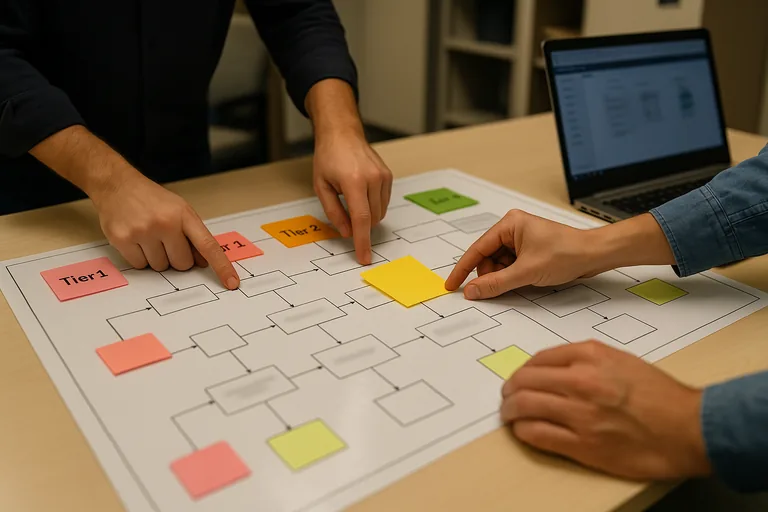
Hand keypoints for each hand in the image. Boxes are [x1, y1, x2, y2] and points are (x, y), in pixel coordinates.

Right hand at [91, 170, 238, 288]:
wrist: (117, 184)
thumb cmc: (152, 199)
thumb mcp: (180, 210)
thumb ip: (194, 235)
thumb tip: (204, 263)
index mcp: (183, 215)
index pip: (208, 246)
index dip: (222, 267)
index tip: (232, 283)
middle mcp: (165, 223)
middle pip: (182, 264)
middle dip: (177, 258)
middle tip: (166, 240)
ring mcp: (142, 231)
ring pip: (160, 267)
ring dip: (157, 258)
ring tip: (149, 236)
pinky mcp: (122, 239)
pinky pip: (140, 266)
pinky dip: (140, 258)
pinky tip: (136, 239)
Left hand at [313, 132, 392, 264]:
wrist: (342, 134)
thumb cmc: (328, 158)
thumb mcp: (321, 186)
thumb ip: (334, 212)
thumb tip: (347, 232)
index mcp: (353, 181)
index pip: (361, 219)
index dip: (362, 241)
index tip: (364, 257)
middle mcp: (372, 179)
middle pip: (372, 218)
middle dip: (360, 226)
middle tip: (345, 217)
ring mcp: (383, 177)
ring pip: (380, 213)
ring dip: (367, 216)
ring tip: (351, 198)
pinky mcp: (388, 176)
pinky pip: (383, 202)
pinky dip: (373, 206)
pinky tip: (361, 194)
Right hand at [446, 210, 599, 298]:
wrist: (594, 255)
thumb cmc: (566, 253)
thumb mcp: (526, 272)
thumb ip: (495, 283)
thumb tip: (472, 291)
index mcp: (509, 224)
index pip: (477, 249)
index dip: (463, 269)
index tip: (452, 285)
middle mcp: (512, 228)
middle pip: (487, 258)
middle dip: (489, 275)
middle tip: (494, 290)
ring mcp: (521, 239)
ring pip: (498, 264)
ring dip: (502, 277)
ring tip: (519, 282)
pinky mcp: (529, 250)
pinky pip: (510, 265)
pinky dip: (512, 276)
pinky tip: (524, 281)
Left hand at [501, 340, 710, 479]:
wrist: (688, 428)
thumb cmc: (659, 395)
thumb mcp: (620, 360)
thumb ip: (585, 360)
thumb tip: (551, 369)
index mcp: (590, 356)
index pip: (538, 360)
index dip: (523, 371)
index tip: (520, 378)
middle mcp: (580, 381)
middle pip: (525, 381)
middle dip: (510, 390)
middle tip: (507, 396)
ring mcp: (579, 414)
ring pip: (524, 407)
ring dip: (510, 411)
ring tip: (509, 414)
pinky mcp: (582, 444)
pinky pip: (536, 434)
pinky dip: (523, 431)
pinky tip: (523, 430)